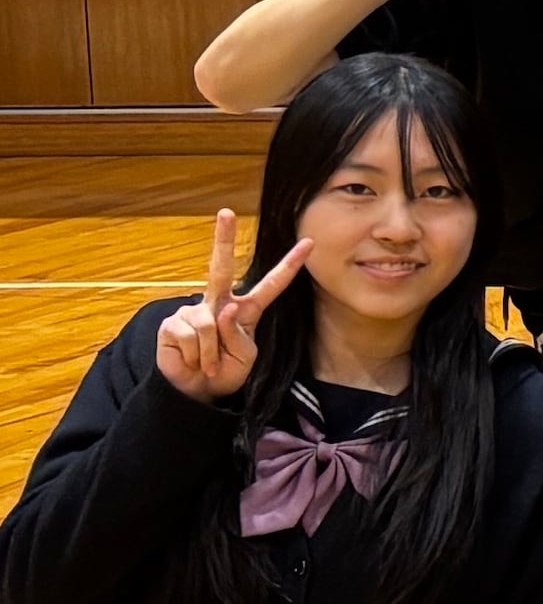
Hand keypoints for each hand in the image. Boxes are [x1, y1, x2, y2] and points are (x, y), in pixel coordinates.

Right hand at [151, 209, 315, 403]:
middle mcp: (218, 304)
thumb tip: (224, 308)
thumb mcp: (244, 356)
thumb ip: (238, 333)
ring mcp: (193, 310)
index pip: (272, 285)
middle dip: (222, 239)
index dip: (289, 265)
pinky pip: (192, 336)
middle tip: (225, 212)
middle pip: (221, 268)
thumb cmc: (225, 371)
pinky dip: (198, 355)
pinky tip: (193, 360)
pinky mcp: (172, 324)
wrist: (197, 391)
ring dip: (212, 352)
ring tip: (208, 363)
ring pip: (209, 325)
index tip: (309, 243)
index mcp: (245, 310)